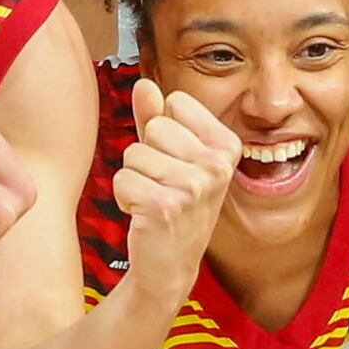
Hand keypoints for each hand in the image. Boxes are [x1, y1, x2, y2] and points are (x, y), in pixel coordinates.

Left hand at [107, 78, 244, 274]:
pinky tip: (145, 215)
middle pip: (154, 127)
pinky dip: (124, 197)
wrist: (170, 264)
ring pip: (133, 153)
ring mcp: (194, 186)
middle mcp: (217, 165)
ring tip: (154, 200)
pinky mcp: (165, 206)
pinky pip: (121, 178)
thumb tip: (144, 84)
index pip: (175, 102)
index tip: (177, 162)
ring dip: (135, 178)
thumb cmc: (172, 204)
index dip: (164, 130)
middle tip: (164, 185)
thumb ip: (157, 118)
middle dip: (147, 155)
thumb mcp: (172, 157)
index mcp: (227, 146)